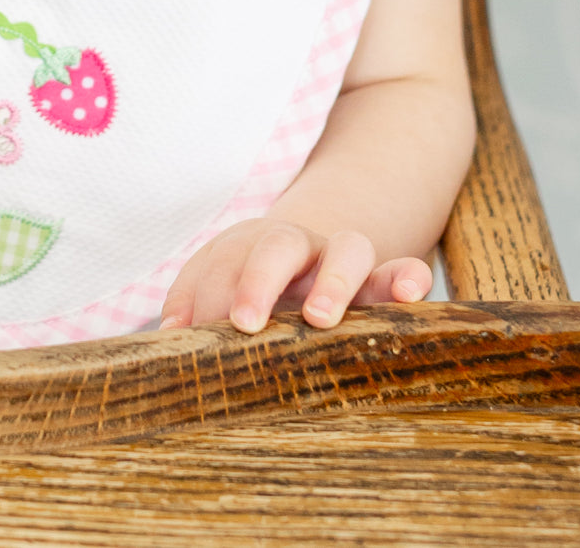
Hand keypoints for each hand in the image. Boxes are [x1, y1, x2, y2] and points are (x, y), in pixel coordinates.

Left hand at [158, 217, 432, 333]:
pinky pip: (402, 270)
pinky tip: (410, 290)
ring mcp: (344, 259)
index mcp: (252, 248)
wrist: (314, 258)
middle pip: (278, 244)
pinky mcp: (384, 280)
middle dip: (258, 279)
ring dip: (331, 279)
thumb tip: (169, 336)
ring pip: (346, 247)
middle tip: (243, 322)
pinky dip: (406, 276)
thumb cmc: (258, 289)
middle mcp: (299, 247)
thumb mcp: (223, 288)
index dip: (209, 289)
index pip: (226, 257)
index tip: (195, 327)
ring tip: (319, 317)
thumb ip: (197, 303)